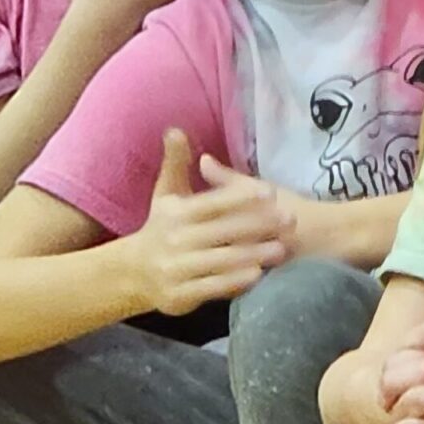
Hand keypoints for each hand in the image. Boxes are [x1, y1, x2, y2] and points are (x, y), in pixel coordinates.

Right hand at [127, 130, 295, 316]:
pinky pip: (211, 288)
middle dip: (258, 226)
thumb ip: (176, 163)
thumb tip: (175, 129)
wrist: (133, 272)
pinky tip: (258, 276)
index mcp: (176, 213)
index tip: (270, 193)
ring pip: (220, 261)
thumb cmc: (160, 226)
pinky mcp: (179, 295)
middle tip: (291, 221)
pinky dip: (234, 283)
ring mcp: (176, 269)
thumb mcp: (166, 193)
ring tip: (282, 249)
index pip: (212, 203)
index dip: (240, 198)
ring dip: (252, 255)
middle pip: (222, 232)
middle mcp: (175, 240)